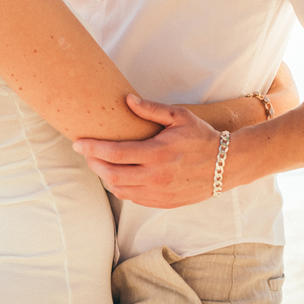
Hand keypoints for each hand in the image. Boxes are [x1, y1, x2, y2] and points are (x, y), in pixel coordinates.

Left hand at [73, 95, 222, 208]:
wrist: (226, 165)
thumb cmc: (201, 136)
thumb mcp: (179, 116)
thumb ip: (151, 109)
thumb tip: (127, 100)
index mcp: (158, 153)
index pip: (115, 154)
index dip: (92, 149)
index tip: (78, 143)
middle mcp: (156, 176)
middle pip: (111, 174)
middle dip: (93, 163)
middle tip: (86, 152)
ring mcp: (159, 193)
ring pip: (120, 189)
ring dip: (105, 177)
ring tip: (99, 163)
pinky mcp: (163, 203)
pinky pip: (133, 198)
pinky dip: (120, 188)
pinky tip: (117, 176)